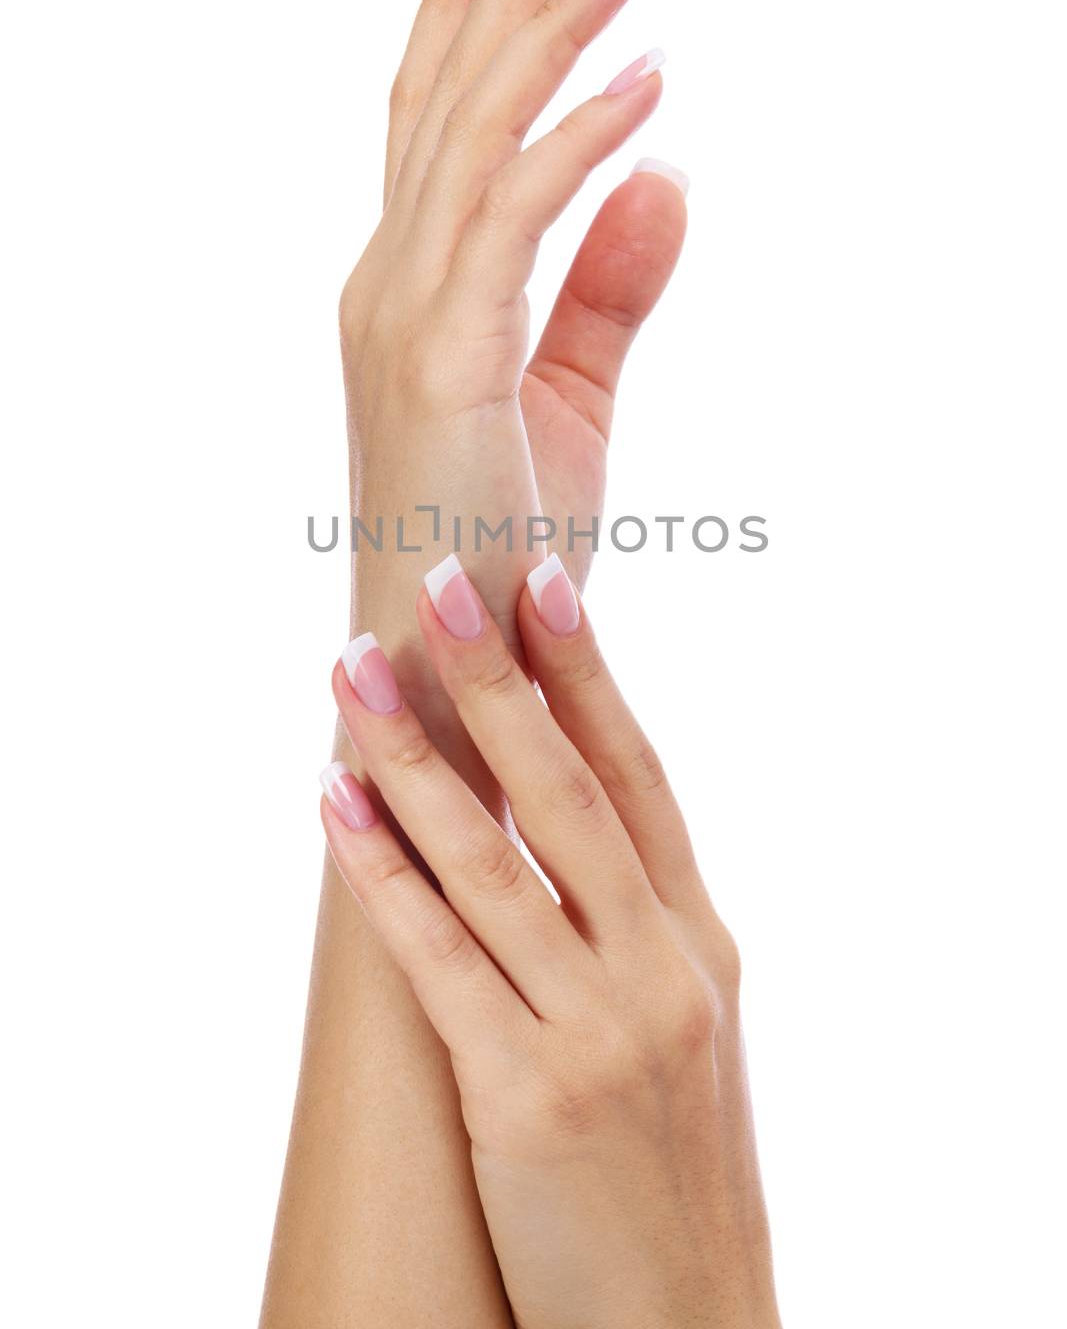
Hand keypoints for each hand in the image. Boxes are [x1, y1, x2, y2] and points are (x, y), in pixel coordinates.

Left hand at [320, 554, 779, 1328]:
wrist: (692, 1327)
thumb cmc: (672, 1170)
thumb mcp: (682, 1030)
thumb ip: (632, 926)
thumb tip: (561, 824)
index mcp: (699, 943)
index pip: (639, 778)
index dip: (591, 675)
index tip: (544, 580)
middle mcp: (658, 969)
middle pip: (567, 793)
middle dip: (499, 679)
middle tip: (439, 580)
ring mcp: (597, 1032)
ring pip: (491, 860)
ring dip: (413, 755)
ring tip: (350, 671)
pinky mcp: (526, 1098)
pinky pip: (439, 961)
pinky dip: (383, 874)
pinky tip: (335, 805)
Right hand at [339, 0, 685, 681]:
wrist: (448, 664)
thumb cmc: (499, 541)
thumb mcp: (568, 392)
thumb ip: (608, 282)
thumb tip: (671, 172)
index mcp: (411, 280)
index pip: (436, 113)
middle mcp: (387, 275)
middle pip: (449, 88)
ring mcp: (403, 312)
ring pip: (477, 130)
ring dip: (553, 20)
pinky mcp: (443, 358)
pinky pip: (516, 220)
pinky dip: (579, 141)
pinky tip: (648, 78)